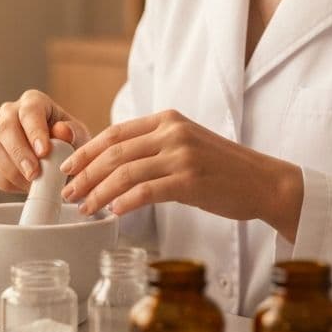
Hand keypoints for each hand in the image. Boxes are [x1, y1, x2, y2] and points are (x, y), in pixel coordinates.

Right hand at [0, 90, 90, 194]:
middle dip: (20, 154)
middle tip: (34, 174)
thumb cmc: (69, 143)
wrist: (59, 160)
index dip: (35, 131)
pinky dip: (8, 182)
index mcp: (33, 101)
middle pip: (6, 129)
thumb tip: (62, 131)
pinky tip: (26, 186)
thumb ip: (73, 132)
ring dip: (13, 171)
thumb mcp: (78, 136)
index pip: (30, 111)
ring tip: (34, 184)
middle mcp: (10, 113)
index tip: (44, 151)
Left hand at [59, 109, 303, 241]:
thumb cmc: (223, 169)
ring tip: (85, 209)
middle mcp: (172, 132)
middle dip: (85, 174)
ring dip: (98, 193)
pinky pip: (146, 191)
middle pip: (114, 152)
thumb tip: (112, 164)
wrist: (263, 182)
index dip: (86, 151)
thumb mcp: (186, 143)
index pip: (115, 133)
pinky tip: (113, 213)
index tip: (68, 168)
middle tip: (69, 194)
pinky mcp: (190, 181)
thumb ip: (154, 146)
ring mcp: (182, 155)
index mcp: (168, 119)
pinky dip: (124, 202)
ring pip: (124, 173)